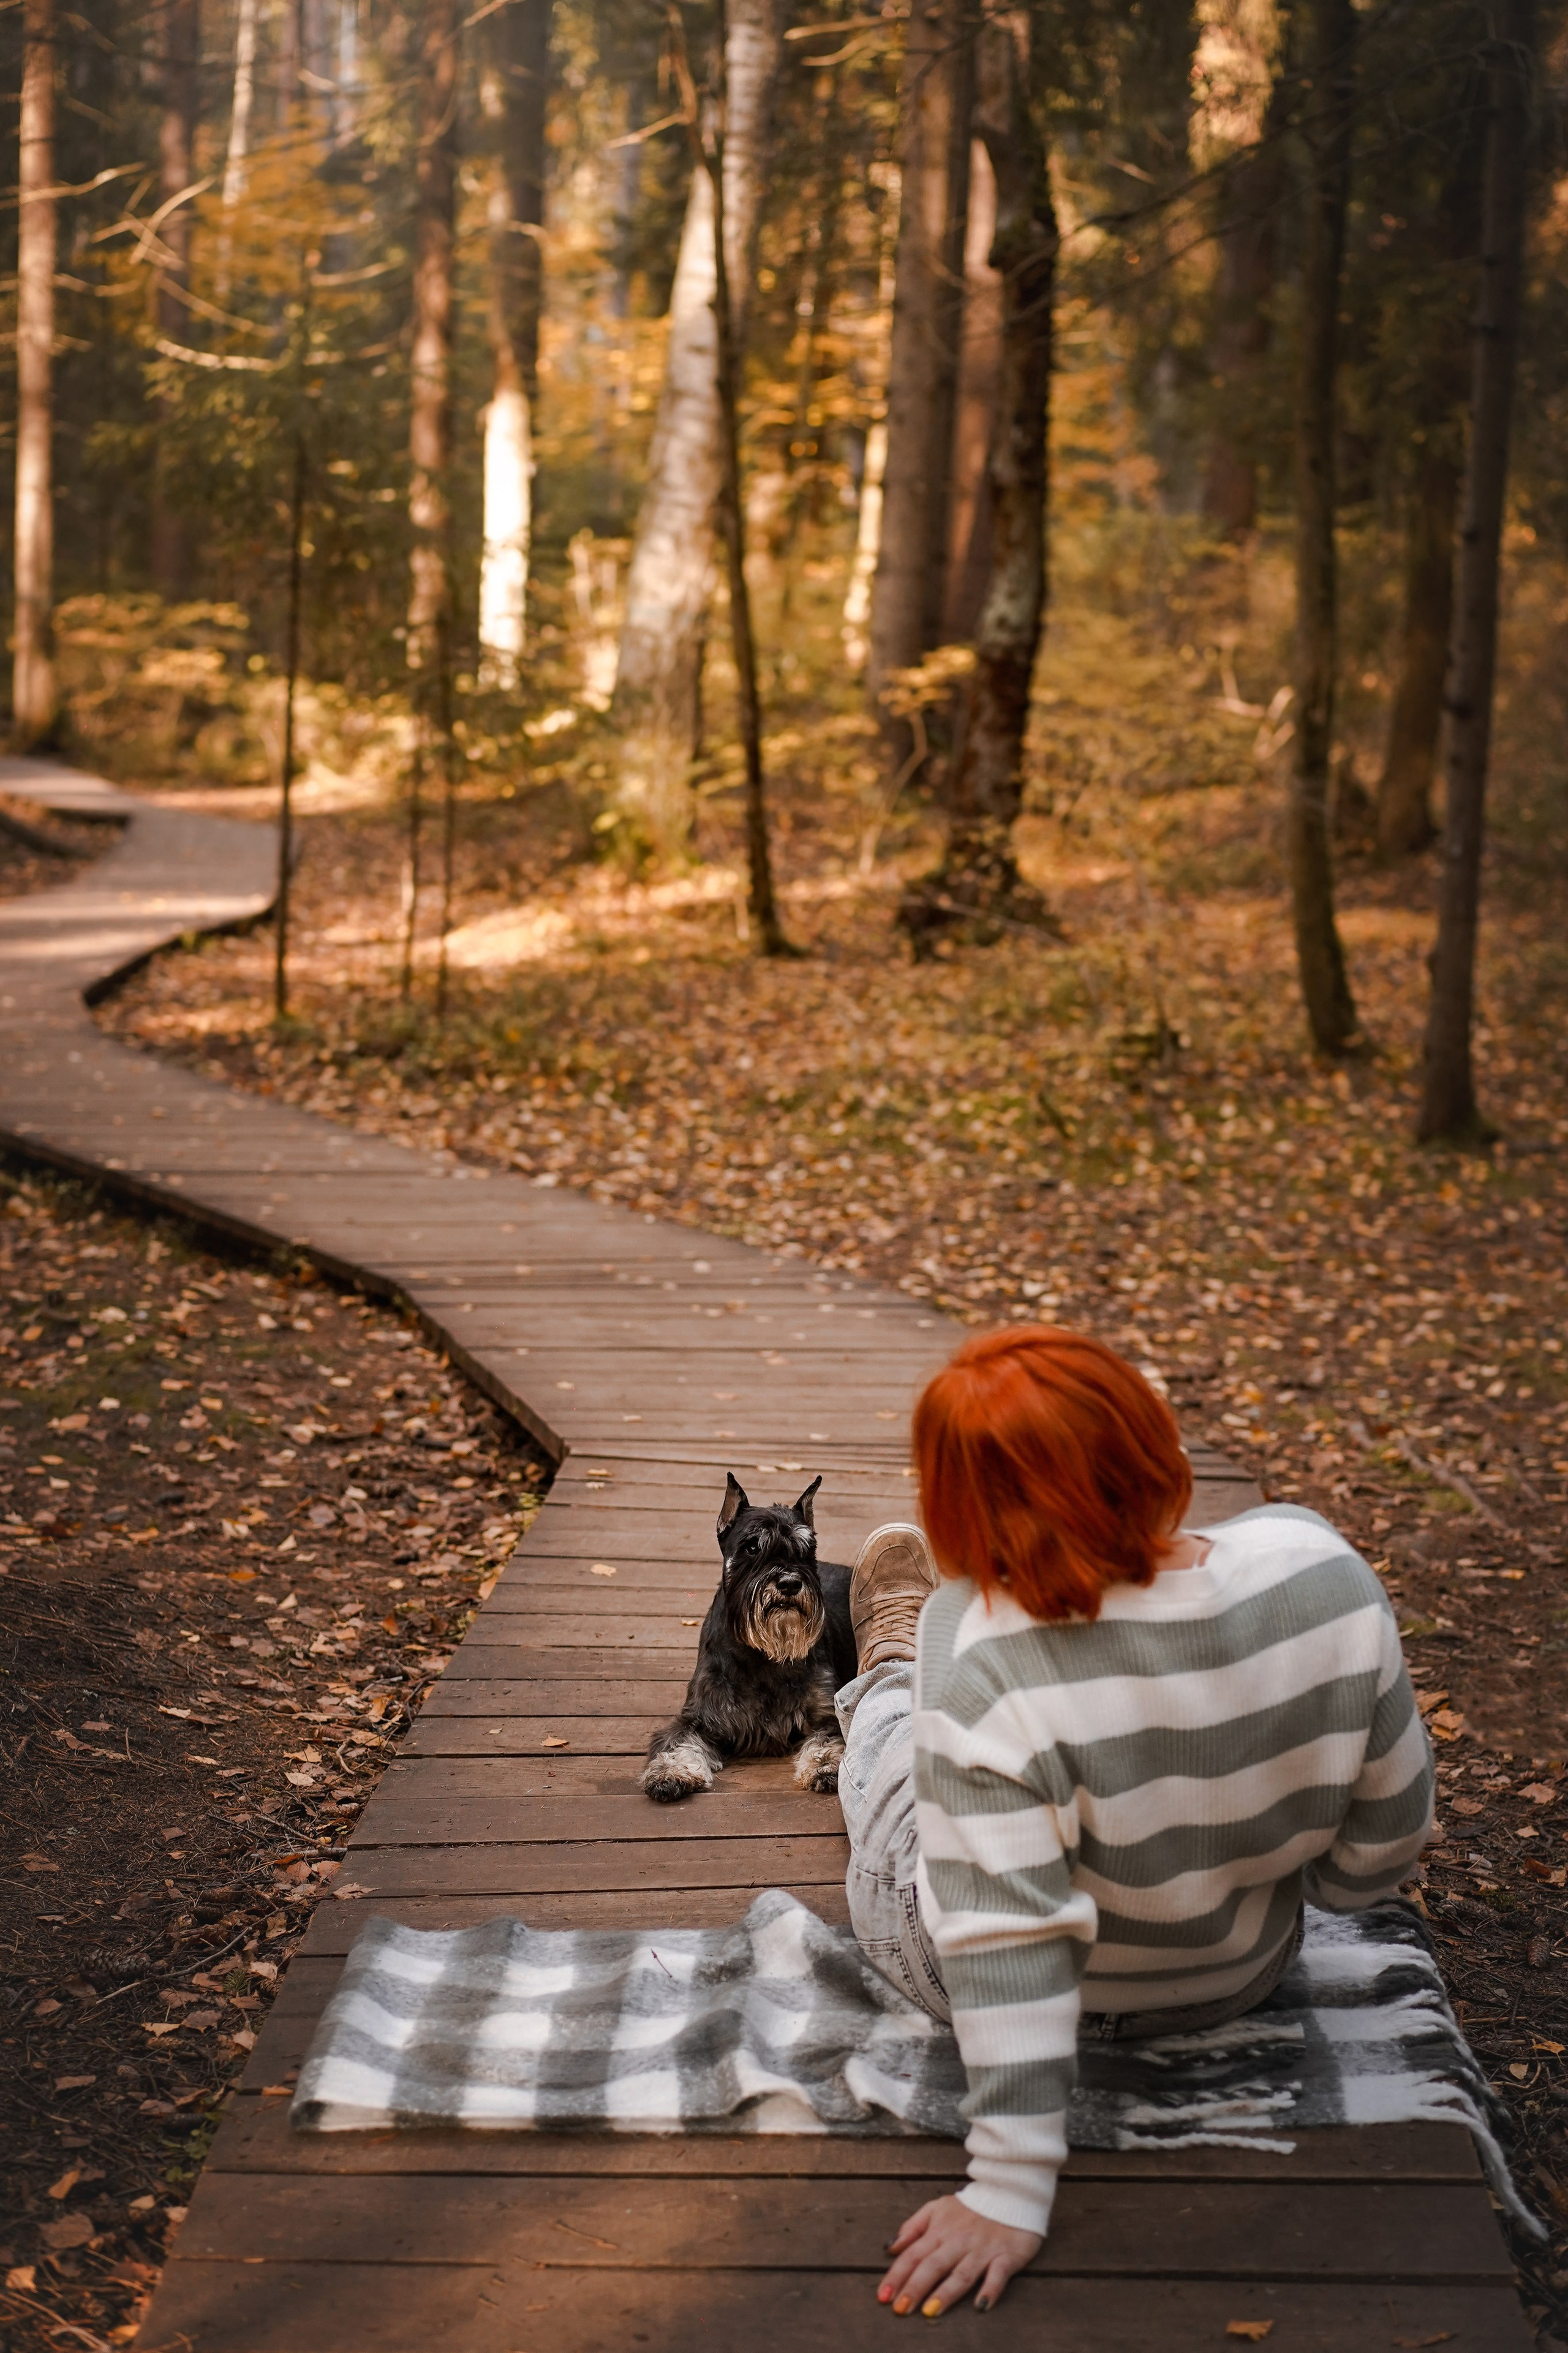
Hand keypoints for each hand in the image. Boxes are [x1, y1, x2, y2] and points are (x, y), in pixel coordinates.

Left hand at [877, 2192, 1041, 2317]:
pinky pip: (998, 2274)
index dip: (897, 2275)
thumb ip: (913, 2226)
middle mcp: (959, 2241)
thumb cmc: (970, 2206)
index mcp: (940, 2230)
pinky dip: (990, 2289)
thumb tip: (890, 2247)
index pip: (913, 2255)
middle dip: (915, 2287)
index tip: (883, 2296)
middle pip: (933, 2266)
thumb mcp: (937, 2207)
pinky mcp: (1006, 2255)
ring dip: (946, 2292)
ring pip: (962, 2273)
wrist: (1011, 2192)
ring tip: (930, 2310)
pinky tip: (981, 2304)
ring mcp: (983, 2249)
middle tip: (899, 2309)